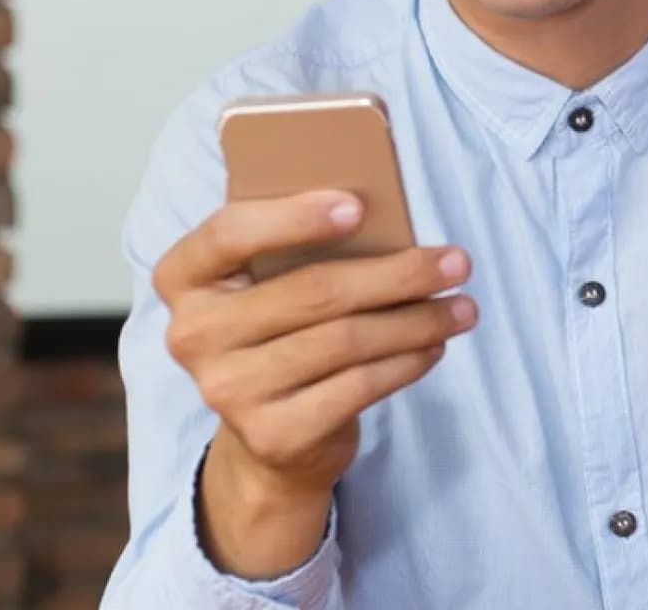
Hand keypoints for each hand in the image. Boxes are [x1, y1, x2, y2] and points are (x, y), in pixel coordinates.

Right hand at [153, 189, 476, 576]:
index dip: (294, 217)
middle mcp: (193, 335)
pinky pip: (358, 385)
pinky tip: (435, 347)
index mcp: (184, 279)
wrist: (271, 442)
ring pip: (345, 339)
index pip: (229, 233)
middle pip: (313, 291)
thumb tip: (390, 219)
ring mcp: (228, 390)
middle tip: (458, 262)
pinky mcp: (272, 434)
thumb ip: (301, 250)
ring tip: (462, 308)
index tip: (359, 206)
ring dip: (418, 320)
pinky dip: (407, 362)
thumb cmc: (283, 335)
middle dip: (399, 273)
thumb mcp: (273, 286)